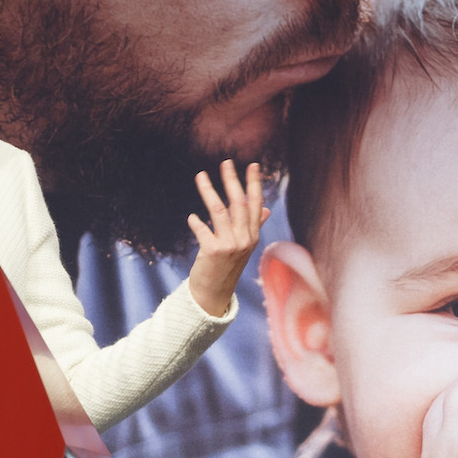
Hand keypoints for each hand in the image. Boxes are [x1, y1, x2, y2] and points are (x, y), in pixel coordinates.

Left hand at [186, 160, 268, 317]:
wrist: (213, 295)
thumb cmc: (226, 267)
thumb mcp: (244, 248)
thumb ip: (253, 226)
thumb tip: (266, 209)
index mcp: (252, 236)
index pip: (255, 204)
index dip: (254, 184)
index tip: (253, 165)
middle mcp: (244, 239)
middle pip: (238, 203)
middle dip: (232, 180)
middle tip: (226, 163)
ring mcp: (229, 246)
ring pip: (218, 211)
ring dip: (208, 191)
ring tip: (201, 176)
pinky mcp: (212, 251)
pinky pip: (202, 229)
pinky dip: (195, 222)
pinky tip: (192, 217)